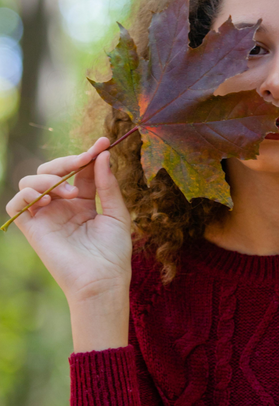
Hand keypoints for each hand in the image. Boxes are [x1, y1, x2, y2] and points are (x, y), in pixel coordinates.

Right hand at [5, 137, 132, 304]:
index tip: (104, 141)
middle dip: (69, 160)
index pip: (81, 169)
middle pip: (53, 169)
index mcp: (85, 201)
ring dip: (50, 177)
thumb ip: (108, 184)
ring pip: (31, 180)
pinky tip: (51, 199)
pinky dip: (29, 193)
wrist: (102, 281)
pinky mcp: (32, 228)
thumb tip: (102, 155)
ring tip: (72, 192)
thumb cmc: (113, 251)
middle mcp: (63, 205)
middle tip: (85, 159)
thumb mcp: (118, 213)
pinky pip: (16, 202)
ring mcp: (46, 215)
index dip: (90, 153)